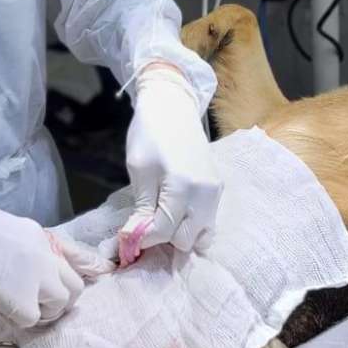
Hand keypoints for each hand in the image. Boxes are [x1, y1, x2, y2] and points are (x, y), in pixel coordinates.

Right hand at [0, 177, 84, 328]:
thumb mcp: (3, 231)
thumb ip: (26, 250)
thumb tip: (30, 272)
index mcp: (40, 236)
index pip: (80, 257)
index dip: (85, 273)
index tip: (86, 282)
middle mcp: (46, 255)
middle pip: (75, 288)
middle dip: (59, 300)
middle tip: (37, 303)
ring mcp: (36, 276)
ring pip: (59, 305)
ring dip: (41, 311)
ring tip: (16, 305)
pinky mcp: (20, 298)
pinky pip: (31, 319)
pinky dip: (18, 319)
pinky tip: (0, 307)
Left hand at [121, 65, 222, 263]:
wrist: (173, 107)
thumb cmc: (150, 134)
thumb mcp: (139, 169)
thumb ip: (142, 207)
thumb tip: (136, 238)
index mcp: (183, 186)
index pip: (164, 230)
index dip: (143, 238)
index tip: (128, 235)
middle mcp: (205, 194)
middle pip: (185, 240)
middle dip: (163, 238)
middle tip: (145, 224)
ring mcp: (215, 192)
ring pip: (201, 236)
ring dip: (180, 235)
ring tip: (161, 220)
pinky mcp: (219, 189)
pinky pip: (208, 222)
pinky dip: (192, 225)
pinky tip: (175, 213)